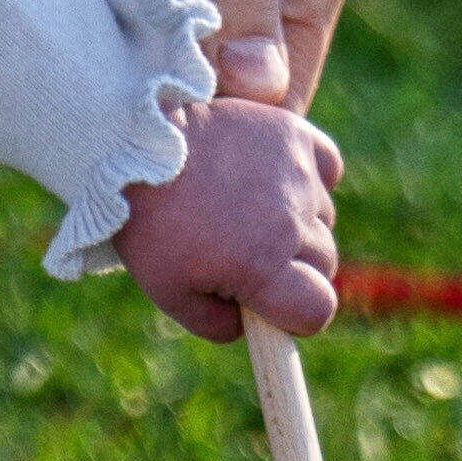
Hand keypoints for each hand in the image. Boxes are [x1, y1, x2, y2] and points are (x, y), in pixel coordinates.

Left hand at [108, 94, 344, 345]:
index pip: (318, 309)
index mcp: (261, 266)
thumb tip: (252, 326)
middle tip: (247, 250)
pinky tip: (275, 177)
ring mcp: (296, 174)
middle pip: (323, 263)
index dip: (299, 315)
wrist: (134, 147)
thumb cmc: (149, 223)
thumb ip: (217, 324)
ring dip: (297, 220)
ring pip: (323, 217)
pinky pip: (327, 166)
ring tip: (246, 207)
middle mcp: (289, 222)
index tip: (273, 303)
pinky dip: (311, 176)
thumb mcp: (169, 291)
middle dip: (294, 268)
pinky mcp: (293, 134)